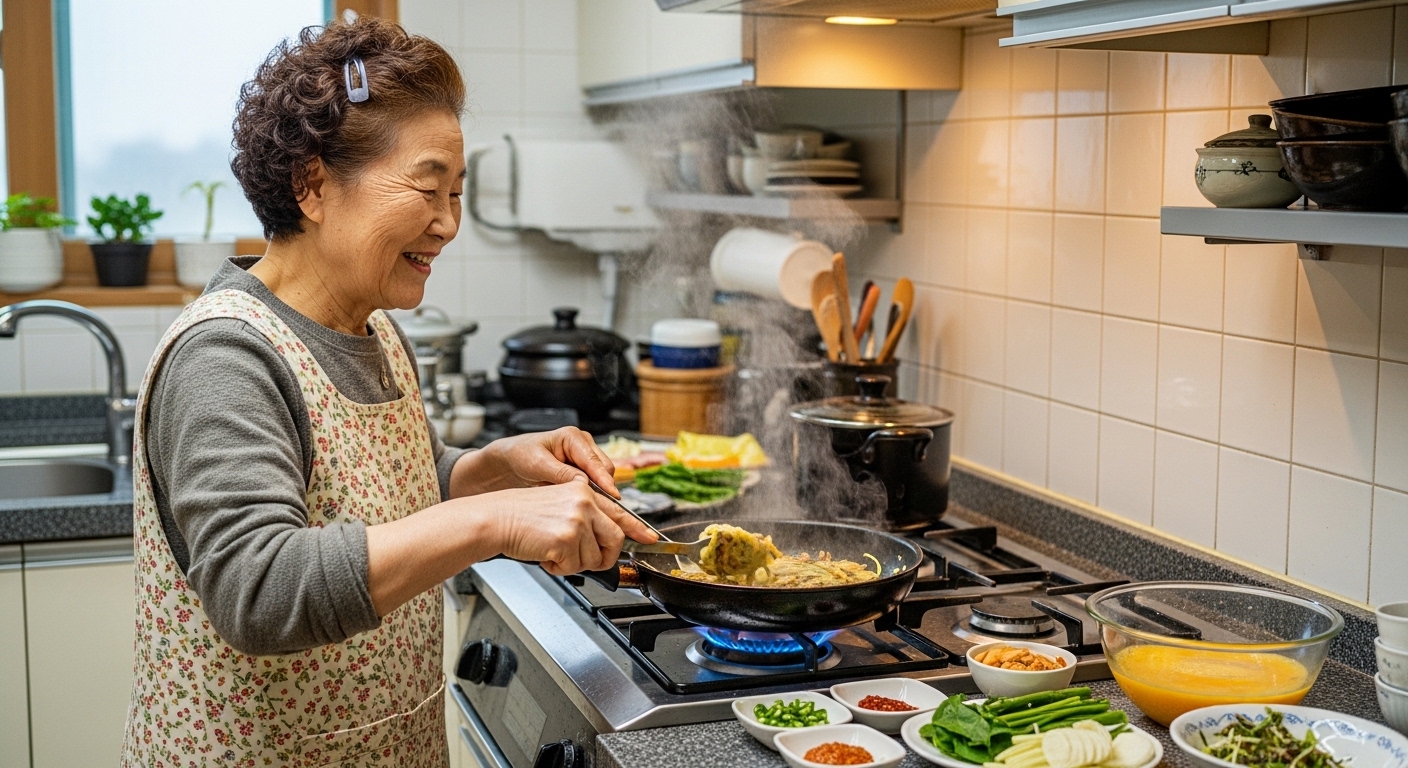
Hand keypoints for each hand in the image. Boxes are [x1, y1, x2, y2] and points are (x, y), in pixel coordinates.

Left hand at [454, 427, 618, 496]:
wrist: (508, 462)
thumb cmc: (519, 456)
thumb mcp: (537, 465)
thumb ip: (561, 473)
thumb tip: (583, 484)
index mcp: (573, 437)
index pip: (596, 461)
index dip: (604, 480)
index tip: (612, 495)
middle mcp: (582, 446)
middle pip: (604, 470)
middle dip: (600, 488)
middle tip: (587, 505)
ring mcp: (583, 459)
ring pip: (600, 480)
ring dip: (592, 492)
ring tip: (573, 502)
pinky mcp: (581, 472)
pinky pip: (592, 486)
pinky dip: (586, 494)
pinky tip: (572, 501)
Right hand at [493, 477, 656, 574]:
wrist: (495, 518)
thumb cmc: (520, 516)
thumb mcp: (558, 504)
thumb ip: (584, 516)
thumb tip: (605, 539)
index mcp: (583, 491)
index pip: (618, 511)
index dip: (637, 528)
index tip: (650, 537)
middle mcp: (584, 501)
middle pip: (614, 539)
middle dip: (603, 557)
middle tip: (585, 561)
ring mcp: (577, 519)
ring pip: (593, 557)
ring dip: (573, 563)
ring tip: (552, 551)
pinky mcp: (566, 537)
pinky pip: (573, 567)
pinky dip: (558, 568)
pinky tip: (544, 555)